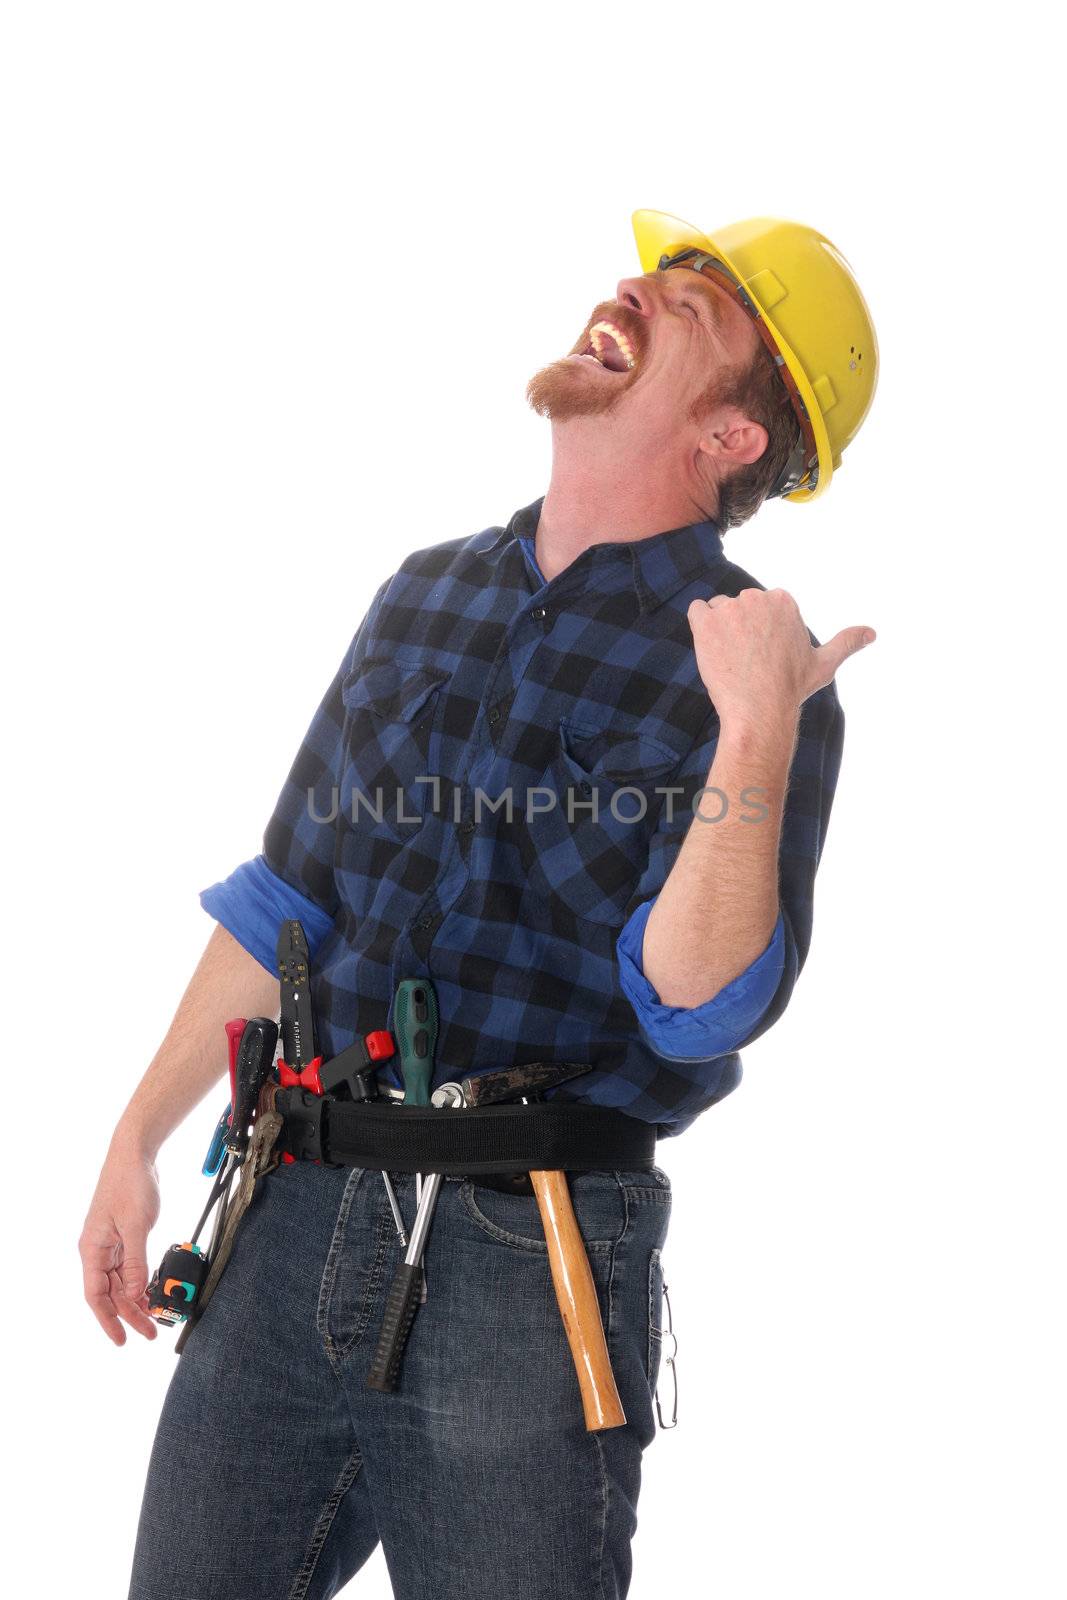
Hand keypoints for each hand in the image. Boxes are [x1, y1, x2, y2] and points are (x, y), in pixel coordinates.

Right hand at [79, 1134, 161, 1344]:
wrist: (136, 1155)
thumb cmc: (129, 1184)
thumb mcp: (135, 1226)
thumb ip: (136, 1263)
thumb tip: (136, 1296)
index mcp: (92, 1249)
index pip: (96, 1295)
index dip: (107, 1320)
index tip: (121, 1340)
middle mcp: (98, 1250)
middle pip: (112, 1293)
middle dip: (129, 1314)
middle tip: (150, 1333)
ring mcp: (112, 1244)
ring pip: (122, 1282)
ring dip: (137, 1300)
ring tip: (155, 1318)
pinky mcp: (125, 1237)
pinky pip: (131, 1268)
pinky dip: (142, 1282)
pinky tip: (153, 1292)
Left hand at [686, 587, 874, 727]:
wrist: (759, 710)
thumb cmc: (791, 688)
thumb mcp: (824, 663)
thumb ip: (847, 642)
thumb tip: (872, 633)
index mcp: (784, 600)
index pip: (761, 607)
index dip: (759, 633)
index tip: (764, 655)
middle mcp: (758, 597)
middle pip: (738, 607)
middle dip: (740, 630)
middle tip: (748, 661)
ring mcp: (730, 608)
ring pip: (718, 611)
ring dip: (720, 631)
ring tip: (732, 661)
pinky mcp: (706, 621)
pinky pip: (696, 611)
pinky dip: (700, 628)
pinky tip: (712, 650)